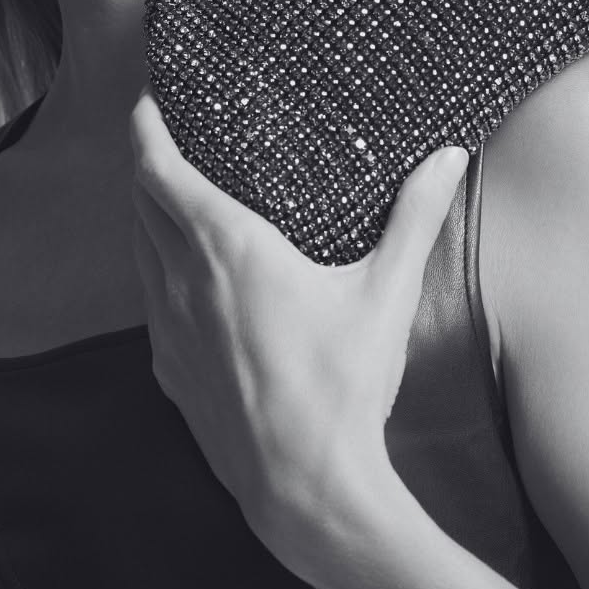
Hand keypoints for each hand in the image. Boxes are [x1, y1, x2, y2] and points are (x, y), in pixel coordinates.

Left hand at [128, 83, 468, 566]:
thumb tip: (449, 158)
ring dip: (146, 218)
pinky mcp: (169, 372)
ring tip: (169, 199)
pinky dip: (155, 273)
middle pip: (140, 204)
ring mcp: (169, 331)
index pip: (159, 171)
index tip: (145, 102)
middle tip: (163, 138)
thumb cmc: (344, 385)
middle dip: (145, 165)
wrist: (305, 487)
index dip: (145, 130)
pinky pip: (149, 304)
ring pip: (139, 253)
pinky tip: (184, 282)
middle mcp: (183, 281)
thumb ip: (416, 217)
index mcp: (228, 248)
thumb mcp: (386, 292)